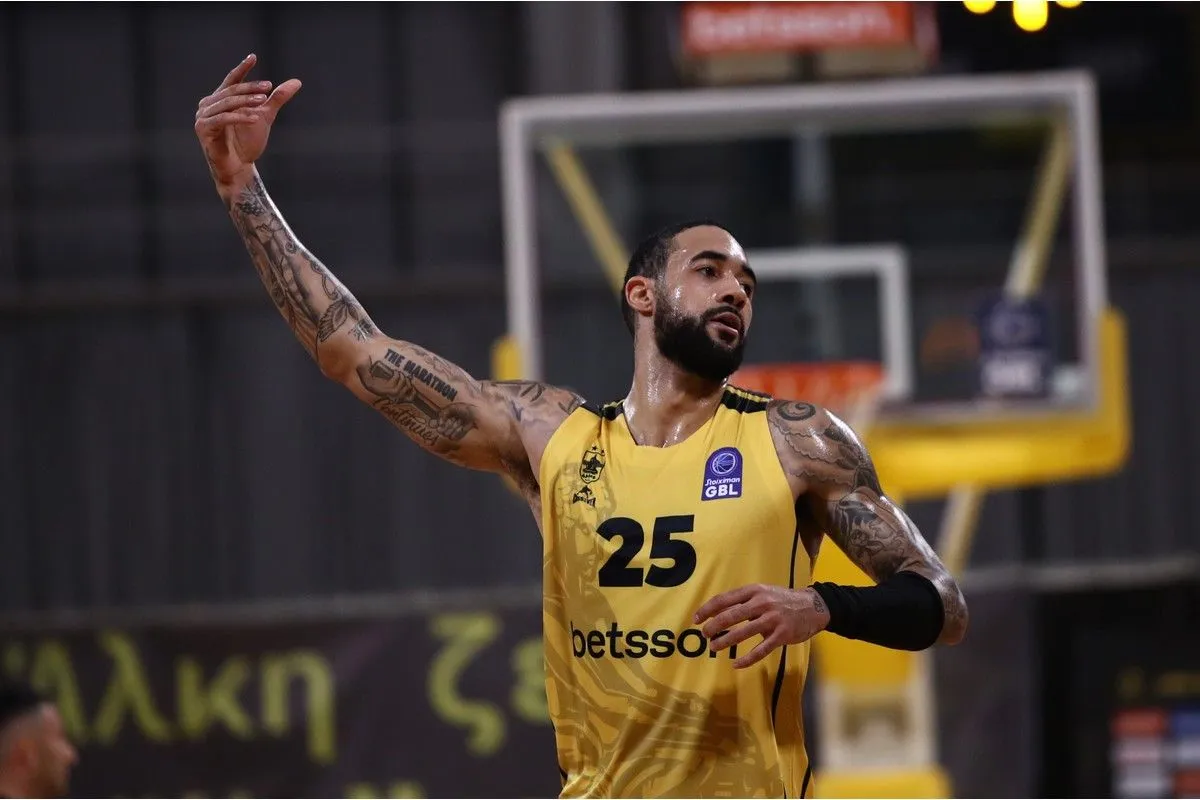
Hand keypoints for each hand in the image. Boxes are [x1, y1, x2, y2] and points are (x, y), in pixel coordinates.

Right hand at [194, 54, 301, 188]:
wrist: (239, 168)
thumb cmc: (248, 144)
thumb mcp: (265, 116)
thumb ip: (276, 99)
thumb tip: (296, 82)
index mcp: (219, 99)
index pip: (231, 80)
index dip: (242, 68)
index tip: (253, 57)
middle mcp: (207, 105)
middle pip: (231, 90)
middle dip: (250, 87)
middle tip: (268, 87)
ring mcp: (202, 116)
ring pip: (227, 103)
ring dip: (245, 101)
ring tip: (263, 102)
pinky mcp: (203, 129)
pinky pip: (223, 119)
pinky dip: (239, 117)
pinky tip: (254, 117)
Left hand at [694, 584, 830, 668]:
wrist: (813, 606)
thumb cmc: (782, 600)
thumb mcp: (762, 592)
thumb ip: (743, 600)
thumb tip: (718, 613)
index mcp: (754, 591)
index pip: (725, 599)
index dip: (708, 609)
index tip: (696, 619)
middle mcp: (762, 603)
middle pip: (731, 615)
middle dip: (714, 625)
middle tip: (704, 634)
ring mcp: (772, 619)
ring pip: (743, 632)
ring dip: (726, 641)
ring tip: (714, 647)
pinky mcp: (782, 635)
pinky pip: (761, 650)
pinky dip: (747, 659)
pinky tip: (736, 664)